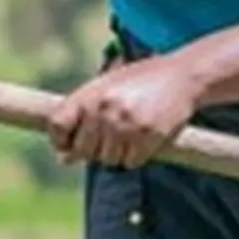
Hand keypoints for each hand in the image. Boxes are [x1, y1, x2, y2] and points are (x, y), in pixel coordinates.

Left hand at [47, 55, 204, 167]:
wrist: (182, 76)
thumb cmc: (140, 82)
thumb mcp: (106, 88)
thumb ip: (82, 117)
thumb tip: (63, 159)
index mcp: (90, 93)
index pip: (57, 125)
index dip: (59, 141)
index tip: (67, 147)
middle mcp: (105, 108)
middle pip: (83, 150)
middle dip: (93, 151)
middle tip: (110, 137)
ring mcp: (126, 123)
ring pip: (108, 160)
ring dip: (117, 154)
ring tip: (130, 133)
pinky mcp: (148, 136)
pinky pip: (131, 162)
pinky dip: (136, 156)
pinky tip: (144, 138)